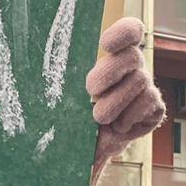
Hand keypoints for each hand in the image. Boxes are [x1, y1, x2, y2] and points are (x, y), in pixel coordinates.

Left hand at [33, 17, 165, 185]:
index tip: (104, 44)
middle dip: (110, 72)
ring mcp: (145, 87)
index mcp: (111, 56)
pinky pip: (149, 103)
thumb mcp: (61, 98)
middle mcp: (132, 68)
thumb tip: (31, 58)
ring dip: (114, 102)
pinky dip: (129, 118)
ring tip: (98, 117)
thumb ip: (57, 75)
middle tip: (90, 90)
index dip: (123, 32)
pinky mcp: (154, 108)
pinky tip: (118, 127)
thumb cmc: (67, 119)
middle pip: (132, 56)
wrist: (81, 154)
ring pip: (139, 81)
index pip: (129, 31)